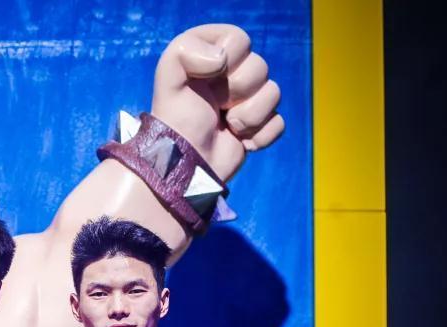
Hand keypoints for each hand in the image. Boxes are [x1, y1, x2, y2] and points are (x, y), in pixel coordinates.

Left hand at [151, 24, 284, 181]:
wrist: (186, 167)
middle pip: (260, 67)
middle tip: (217, 106)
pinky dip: (260, 136)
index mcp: (210, 60)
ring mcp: (246, 104)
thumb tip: (221, 58)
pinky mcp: (257, 129)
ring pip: (274, 93)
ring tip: (228, 126)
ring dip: (250, 115)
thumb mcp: (168, 79)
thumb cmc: (175, 122)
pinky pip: (278, 124)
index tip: (209, 77)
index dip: (229, 58)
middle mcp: (230, 79)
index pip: (239, 39)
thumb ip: (184, 50)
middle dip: (239, 90)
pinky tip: (239, 141)